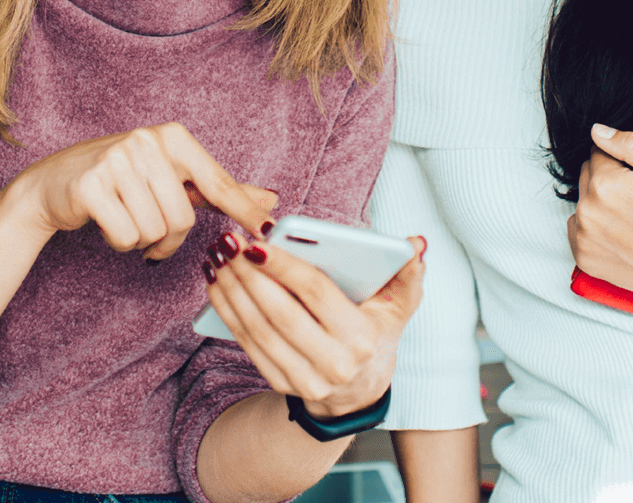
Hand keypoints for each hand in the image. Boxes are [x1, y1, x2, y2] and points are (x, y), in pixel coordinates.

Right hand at [3, 122, 277, 260]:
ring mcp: (117, 160)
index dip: (243, 210)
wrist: (53, 184)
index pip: (217, 182)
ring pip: (155, 231)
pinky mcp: (91, 185)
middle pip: (183, 219)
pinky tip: (106, 223)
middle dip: (168, 240)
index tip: (269, 230)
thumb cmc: (121, 181)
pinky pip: (126, 236)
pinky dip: (119, 242)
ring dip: (142, 241)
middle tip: (150, 236)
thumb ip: (218, 189)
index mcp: (172, 137)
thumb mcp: (171, 177)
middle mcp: (146, 141)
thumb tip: (270, 199)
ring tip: (125, 220)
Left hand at [206, 230, 425, 417]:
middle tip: (228, 243)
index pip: (317, 295)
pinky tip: (217, 285)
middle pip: (282, 313)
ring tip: (217, 258)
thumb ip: (408, 273)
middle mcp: (334, 364)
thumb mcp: (398, 306)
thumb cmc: (375, 334)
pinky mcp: (281, 384)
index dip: (286, 267)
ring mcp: (305, 380)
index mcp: (361, 338)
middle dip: (250, 276)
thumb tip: (415, 243)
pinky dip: (228, 312)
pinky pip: (248, 345)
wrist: (359, 392)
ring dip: (232, 292)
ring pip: (259, 330)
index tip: (257, 242)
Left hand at [566, 123, 632, 303]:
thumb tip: (597, 131)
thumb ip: (632, 144)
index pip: (598, 152)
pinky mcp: (584, 258)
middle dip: (609, 180)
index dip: (623, 163)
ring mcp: (583, 237)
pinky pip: (579, 230)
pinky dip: (595, 229)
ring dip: (600, 204)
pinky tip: (621, 235)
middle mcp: (587, 210)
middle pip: (587, 176)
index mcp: (605, 184)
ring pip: (583, 203)